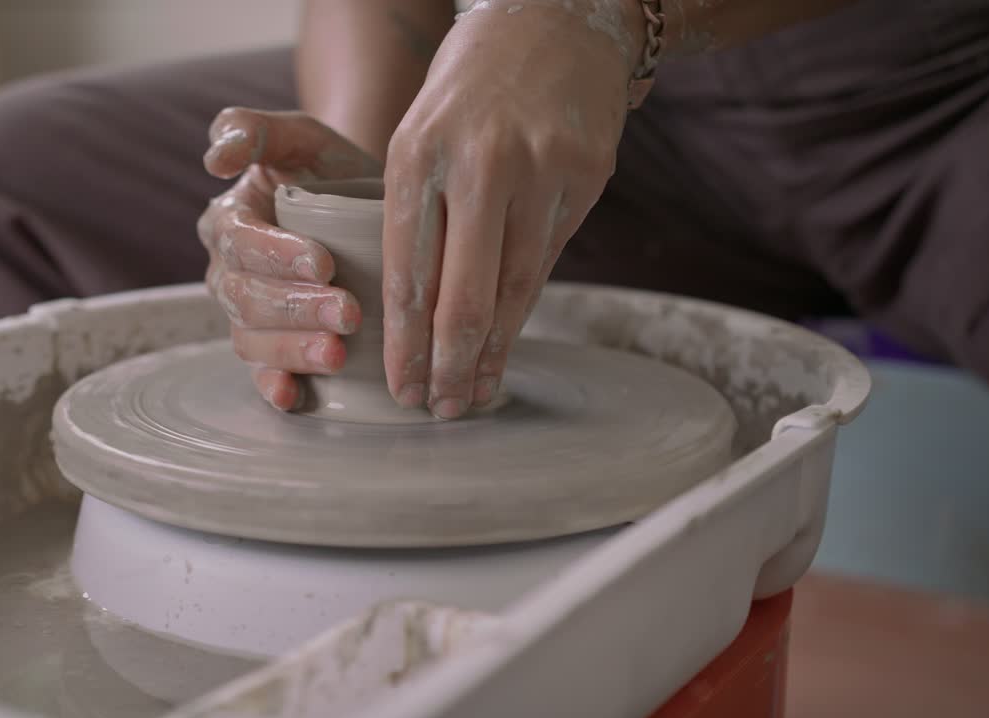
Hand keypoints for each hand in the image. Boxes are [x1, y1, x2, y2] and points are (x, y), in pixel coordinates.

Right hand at [199, 108, 382, 410]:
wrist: (362, 208)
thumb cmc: (329, 169)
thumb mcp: (300, 135)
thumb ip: (255, 130)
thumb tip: (214, 157)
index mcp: (229, 220)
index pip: (240, 241)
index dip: (277, 255)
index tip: (324, 262)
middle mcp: (228, 272)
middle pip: (248, 297)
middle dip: (298, 309)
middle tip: (349, 313)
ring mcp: (246, 316)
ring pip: (253, 340)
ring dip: (293, 351)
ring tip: (338, 355)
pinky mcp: (269, 350)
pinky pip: (261, 374)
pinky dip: (274, 387)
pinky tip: (296, 398)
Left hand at [381, 0, 637, 417]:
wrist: (552, 25)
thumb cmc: (470, 93)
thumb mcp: (420, 136)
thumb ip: (419, 217)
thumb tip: (418, 315)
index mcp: (416, 153)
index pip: (408, 271)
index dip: (405, 342)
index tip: (402, 388)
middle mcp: (478, 161)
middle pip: (463, 294)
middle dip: (449, 364)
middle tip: (440, 408)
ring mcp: (540, 169)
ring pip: (514, 287)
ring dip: (493, 351)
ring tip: (475, 392)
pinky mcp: (586, 176)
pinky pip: (549, 259)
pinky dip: (526, 308)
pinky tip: (509, 341)